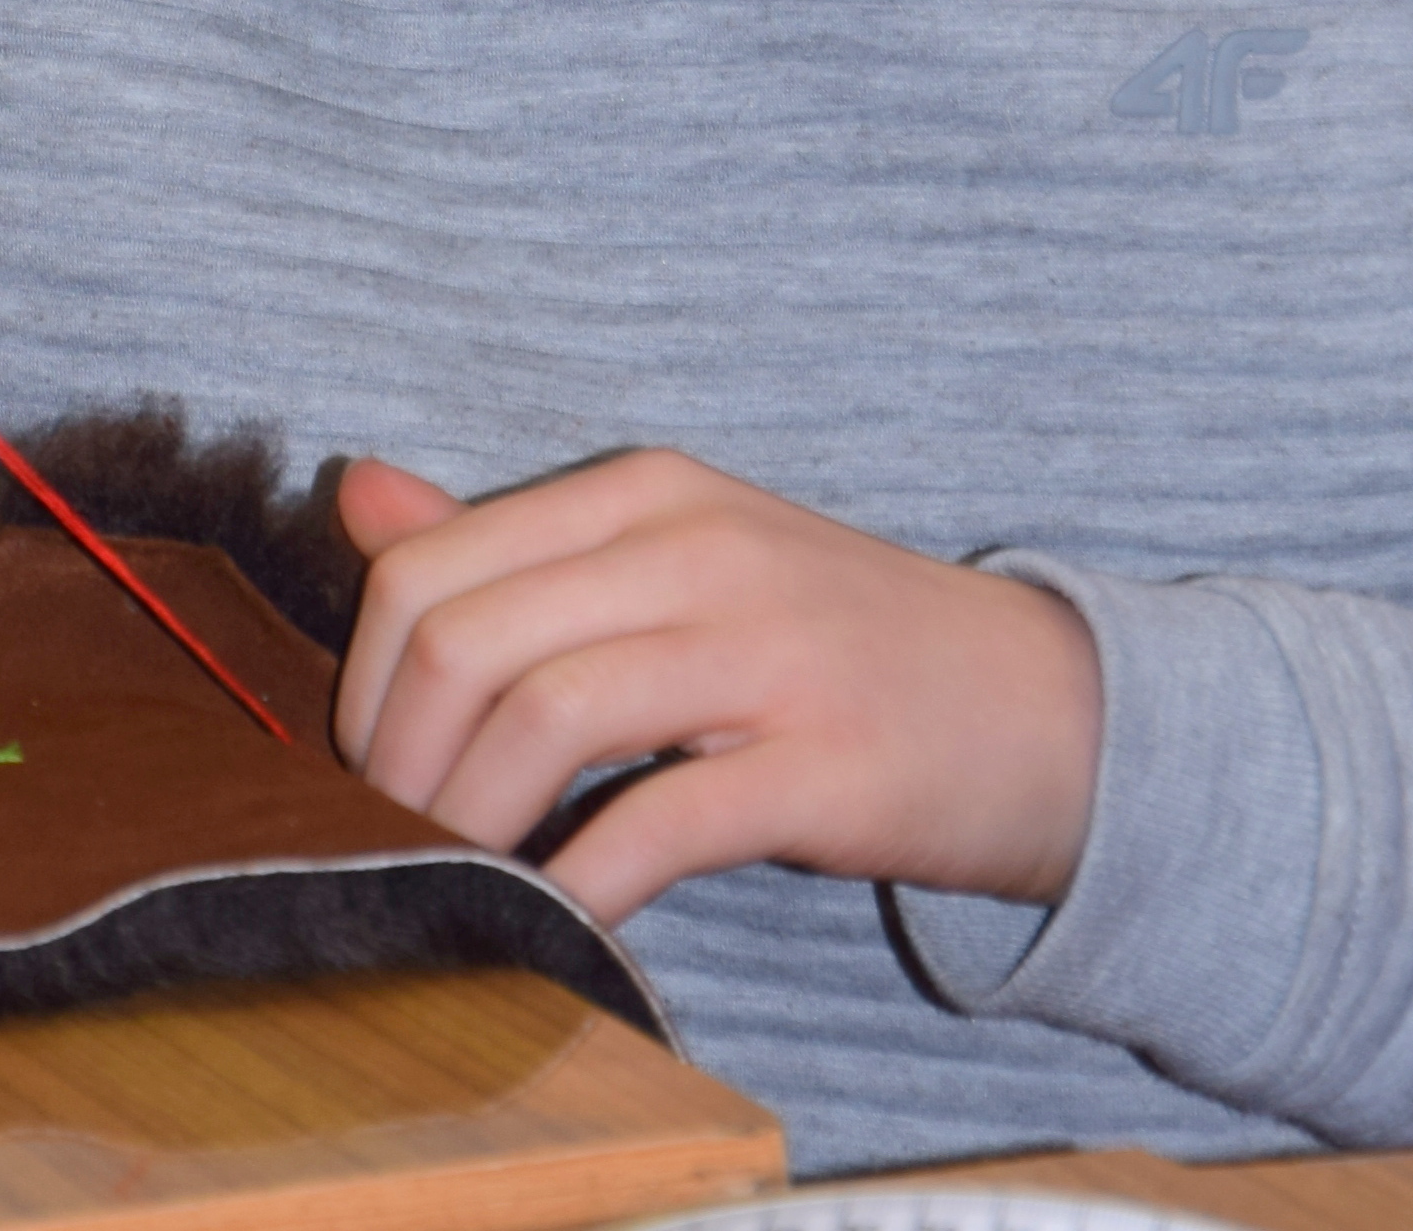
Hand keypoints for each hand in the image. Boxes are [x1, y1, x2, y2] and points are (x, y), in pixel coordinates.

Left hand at [333, 448, 1101, 926]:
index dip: (369, 682)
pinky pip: (657, 824)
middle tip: (399, 834)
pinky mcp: (823, 766)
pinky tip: (561, 917)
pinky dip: (581, 882)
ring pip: (542, 717)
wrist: (1056, 710)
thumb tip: (356, 495)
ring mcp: (764, 652)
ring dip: (470, 821)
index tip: (372, 763)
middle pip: (466, 640)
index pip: (430, 569)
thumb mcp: (675, 559)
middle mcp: (695, 549)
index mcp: (645, 495)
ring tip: (461, 875)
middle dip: (399, 759)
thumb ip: (512, 541)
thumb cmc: (836, 645)